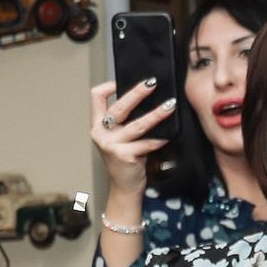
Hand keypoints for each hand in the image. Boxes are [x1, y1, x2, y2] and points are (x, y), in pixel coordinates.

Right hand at [89, 78, 175, 195]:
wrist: (124, 186)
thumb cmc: (127, 159)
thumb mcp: (121, 137)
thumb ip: (127, 121)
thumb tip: (149, 99)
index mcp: (98, 125)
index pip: (96, 97)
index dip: (109, 86)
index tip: (124, 80)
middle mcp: (101, 133)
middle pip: (119, 107)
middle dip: (137, 92)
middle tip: (152, 83)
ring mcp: (111, 145)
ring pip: (137, 125)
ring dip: (156, 114)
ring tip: (170, 106)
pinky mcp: (124, 156)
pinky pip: (146, 144)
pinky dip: (159, 139)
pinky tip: (169, 136)